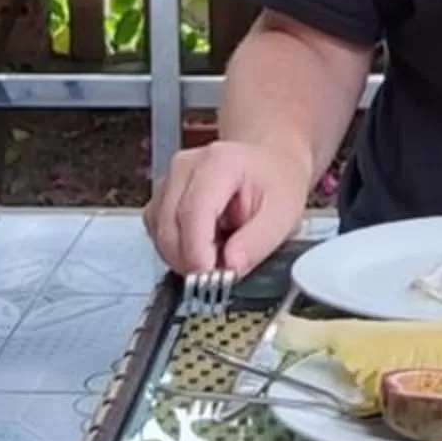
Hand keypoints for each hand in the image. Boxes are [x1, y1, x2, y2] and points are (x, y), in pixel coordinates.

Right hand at [143, 139, 307, 275]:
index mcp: (219, 163)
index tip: (210, 277)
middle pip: (169, 226)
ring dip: (182, 257)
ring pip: (159, 233)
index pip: (193, 212)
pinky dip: (176, 250)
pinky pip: (157, 233)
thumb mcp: (284, 213)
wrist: (270, 163)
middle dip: (189, 260)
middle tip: (219, 276)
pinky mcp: (162, 197)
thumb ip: (257, 242)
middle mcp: (186, 167)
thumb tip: (230, 268)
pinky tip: (202, 247)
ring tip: (216, 255)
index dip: (197, 251)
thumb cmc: (276, 182)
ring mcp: (170, 180)